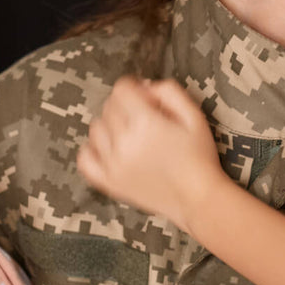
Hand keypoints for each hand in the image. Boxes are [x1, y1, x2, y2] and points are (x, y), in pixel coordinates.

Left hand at [76, 76, 224, 232]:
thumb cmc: (199, 155)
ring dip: (109, 124)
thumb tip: (144, 86)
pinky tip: (109, 149)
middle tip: (143, 116)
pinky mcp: (109, 182)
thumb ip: (169, 92)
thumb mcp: (194, 115)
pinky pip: (85, 158)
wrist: (197, 199)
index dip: (134, 87)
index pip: (121, 90)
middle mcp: (124, 141)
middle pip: (109, 107)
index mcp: (145, 122)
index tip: (145, 96)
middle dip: (124, 105)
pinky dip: (92, 149)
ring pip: (96, 129)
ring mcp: (113, 163)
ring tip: (128, 133)